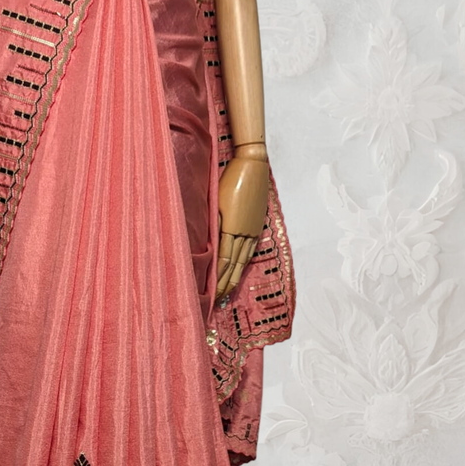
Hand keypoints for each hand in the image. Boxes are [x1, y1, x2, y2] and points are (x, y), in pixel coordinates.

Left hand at [214, 151, 268, 304]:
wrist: (252, 164)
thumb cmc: (229, 179)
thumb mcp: (216, 202)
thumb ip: (214, 225)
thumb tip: (208, 247)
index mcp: (231, 228)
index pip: (222, 262)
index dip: (216, 279)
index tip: (209, 293)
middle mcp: (244, 233)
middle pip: (233, 266)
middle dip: (224, 284)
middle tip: (216, 301)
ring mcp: (252, 230)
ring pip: (242, 260)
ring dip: (234, 278)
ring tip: (227, 292)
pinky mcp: (256, 225)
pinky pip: (249, 250)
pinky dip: (243, 263)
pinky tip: (239, 270)